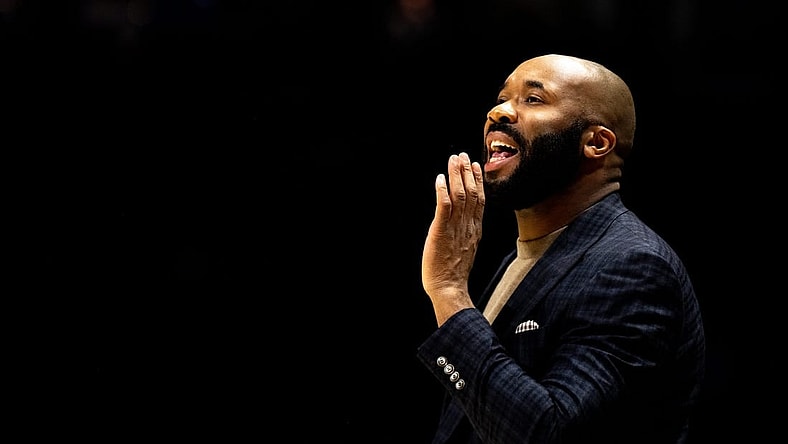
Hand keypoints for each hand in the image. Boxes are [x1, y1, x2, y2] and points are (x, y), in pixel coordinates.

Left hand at [422, 152, 484, 325]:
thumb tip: (463, 222)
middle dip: (466, 172)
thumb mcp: (465, 248)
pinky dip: (443, 190)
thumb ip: (465, 232)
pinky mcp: (442, 231)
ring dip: (456, 175)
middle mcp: (468, 226)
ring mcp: (456, 228)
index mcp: (475, 230)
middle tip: (461, 155)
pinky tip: (440, 179)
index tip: (474, 166)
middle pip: (472, 193)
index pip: (480, 200)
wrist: (449, 288)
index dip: (477, 181)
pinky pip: (445, 206)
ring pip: (461, 195)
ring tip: (453, 160)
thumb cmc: (453, 273)